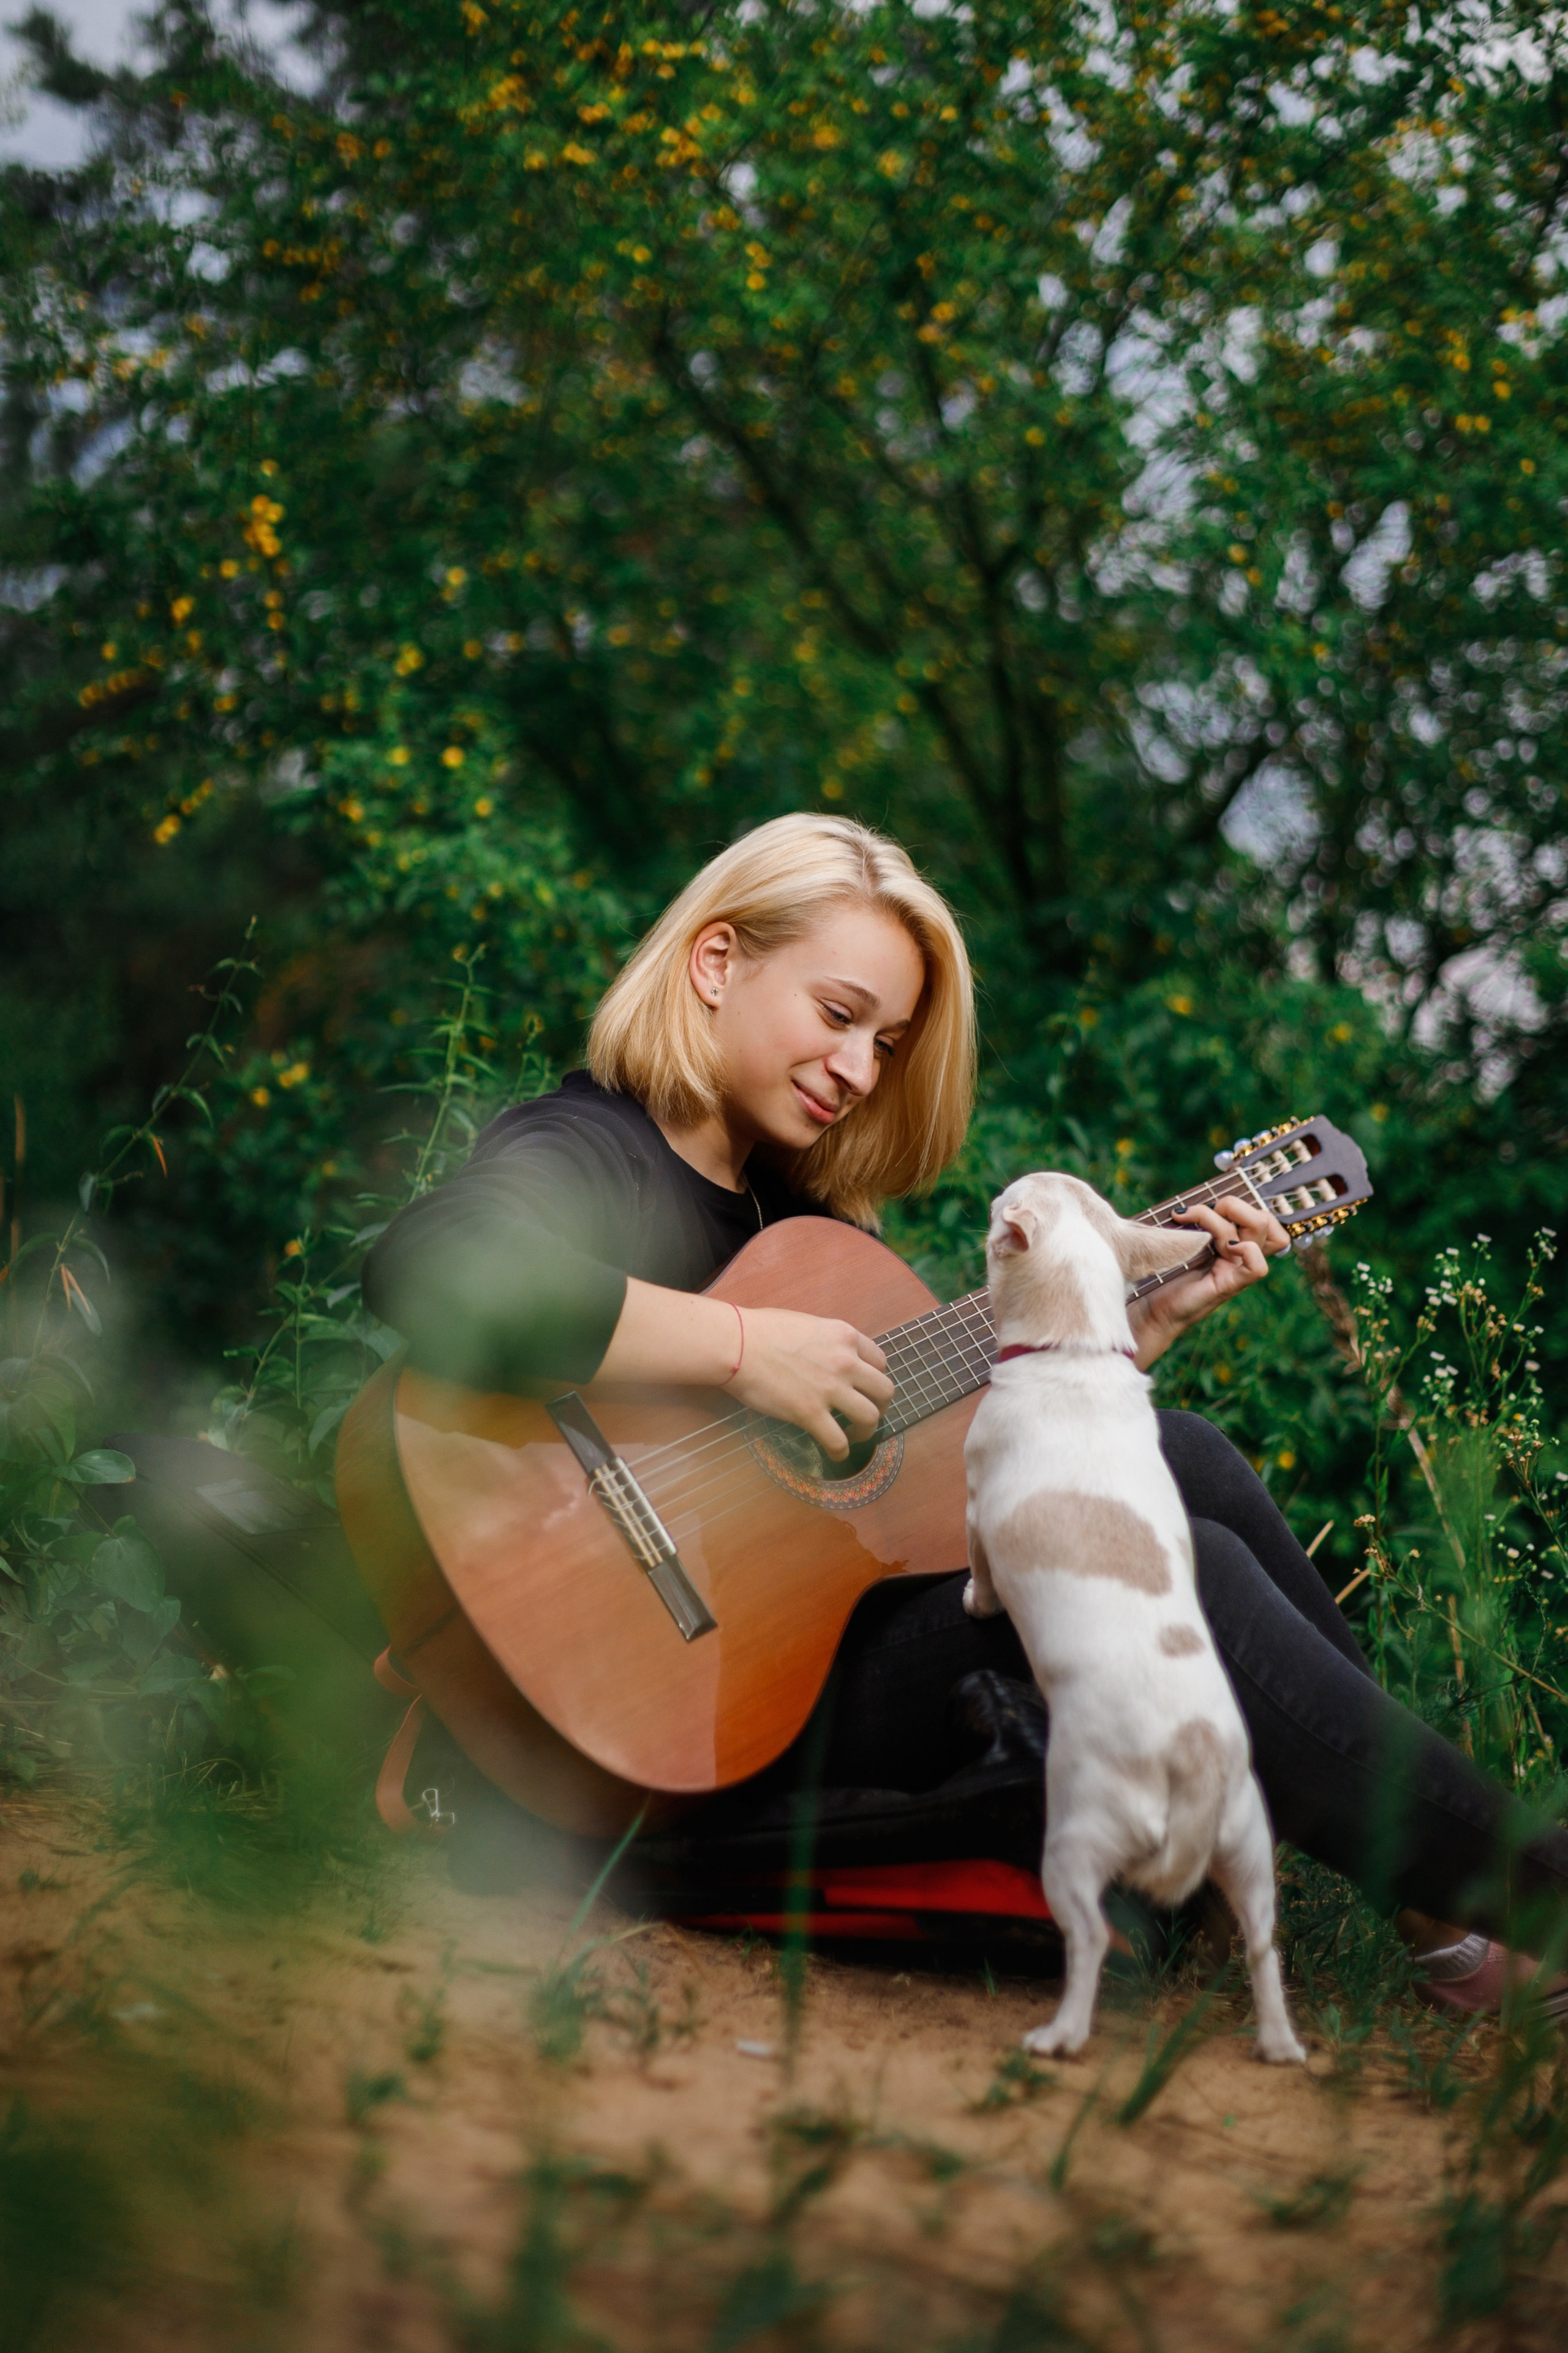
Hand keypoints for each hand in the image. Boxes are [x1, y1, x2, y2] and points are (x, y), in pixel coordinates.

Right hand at [724, 1306, 892, 1459]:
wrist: (737, 1344)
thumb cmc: (761, 1330)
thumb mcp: (807, 1325)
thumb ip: (825, 1341)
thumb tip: (824, 1356)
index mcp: (845, 1336)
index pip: (880, 1360)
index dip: (875, 1377)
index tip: (865, 1388)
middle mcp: (846, 1361)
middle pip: (884, 1390)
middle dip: (880, 1406)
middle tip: (866, 1414)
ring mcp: (830, 1388)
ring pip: (870, 1417)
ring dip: (866, 1430)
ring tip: (854, 1435)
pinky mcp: (810, 1413)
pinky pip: (838, 1440)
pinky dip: (840, 1451)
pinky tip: (835, 1453)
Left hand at [1128, 1194, 1289, 1370]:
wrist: (1151, 1308)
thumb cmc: (1163, 1272)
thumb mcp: (1181, 1239)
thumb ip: (1194, 1222)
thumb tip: (1186, 1204)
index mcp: (1234, 1242)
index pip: (1264, 1218)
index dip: (1248, 1204)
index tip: (1212, 1203)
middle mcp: (1241, 1256)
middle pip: (1265, 1220)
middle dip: (1233, 1204)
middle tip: (1197, 1212)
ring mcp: (1237, 1270)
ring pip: (1258, 1231)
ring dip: (1220, 1218)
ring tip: (1188, 1219)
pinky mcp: (1228, 1286)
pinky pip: (1257, 1267)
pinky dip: (1245, 1250)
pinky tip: (1219, 1247)